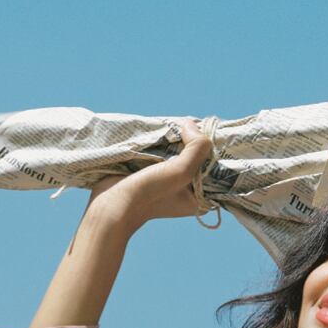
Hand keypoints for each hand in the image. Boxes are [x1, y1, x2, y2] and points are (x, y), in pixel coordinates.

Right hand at [87, 118, 213, 225]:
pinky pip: (163, 154)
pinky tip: (162, 131)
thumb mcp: (181, 171)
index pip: (214, 170)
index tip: (209, 130)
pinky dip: (163, 143)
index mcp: (200, 198)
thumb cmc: (151, 193)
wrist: (113, 204)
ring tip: (175, 125)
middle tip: (188, 126)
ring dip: (176, 140)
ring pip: (179, 154)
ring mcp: (169, 182)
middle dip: (192, 143)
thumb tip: (191, 123)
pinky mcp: (153, 174)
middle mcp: (187, 191)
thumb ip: (196, 148)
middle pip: (196, 159)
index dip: (212, 150)